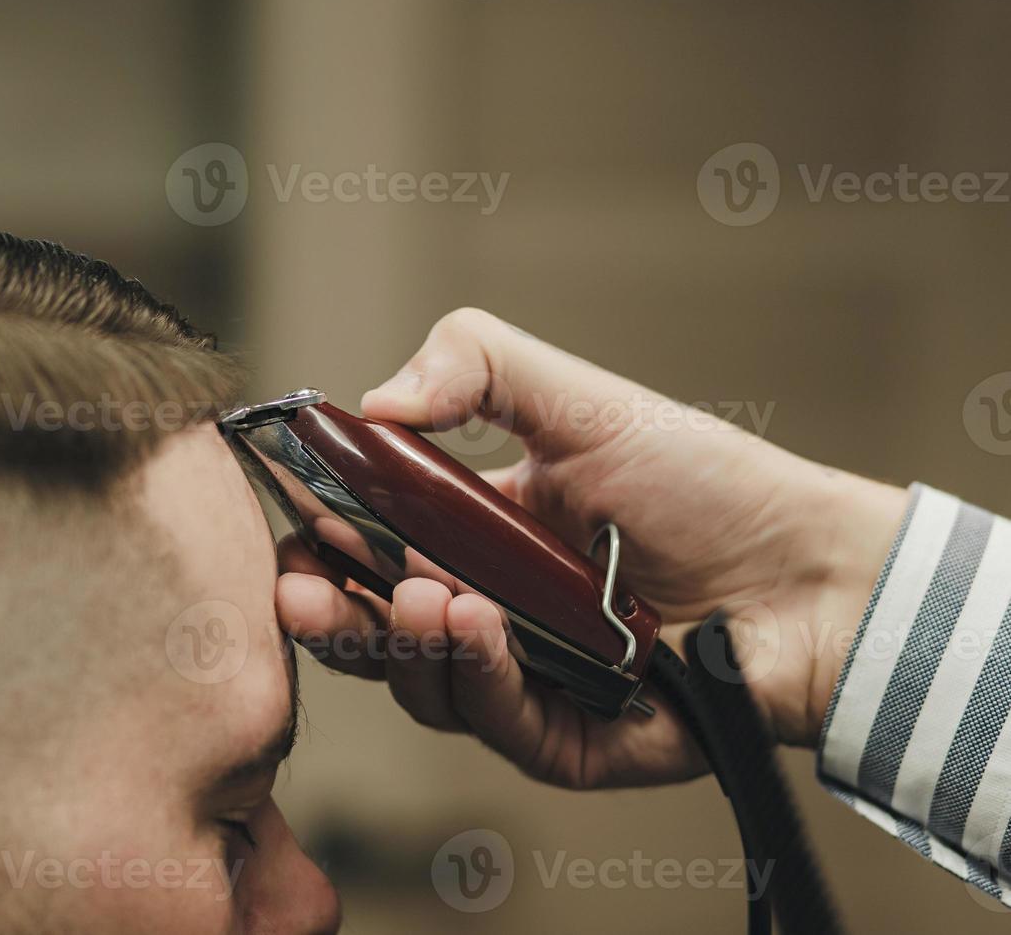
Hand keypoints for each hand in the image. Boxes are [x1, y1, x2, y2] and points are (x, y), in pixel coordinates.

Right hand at [276, 308, 907, 788]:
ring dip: (408, 641)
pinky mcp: (562, 740)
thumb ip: (475, 365)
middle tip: (302, 593)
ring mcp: (522, 681)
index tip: (294, 535)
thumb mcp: (581, 399)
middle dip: (328, 615)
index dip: (323, 548)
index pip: (370, 551)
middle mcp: (490, 613)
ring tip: (429, 598)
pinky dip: (476, 676)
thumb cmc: (706, 484)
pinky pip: (493, 724)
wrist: (810, 575)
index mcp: (478, 537)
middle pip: (376, 631)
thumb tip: (371, 401)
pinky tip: (478, 627)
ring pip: (422, 683)